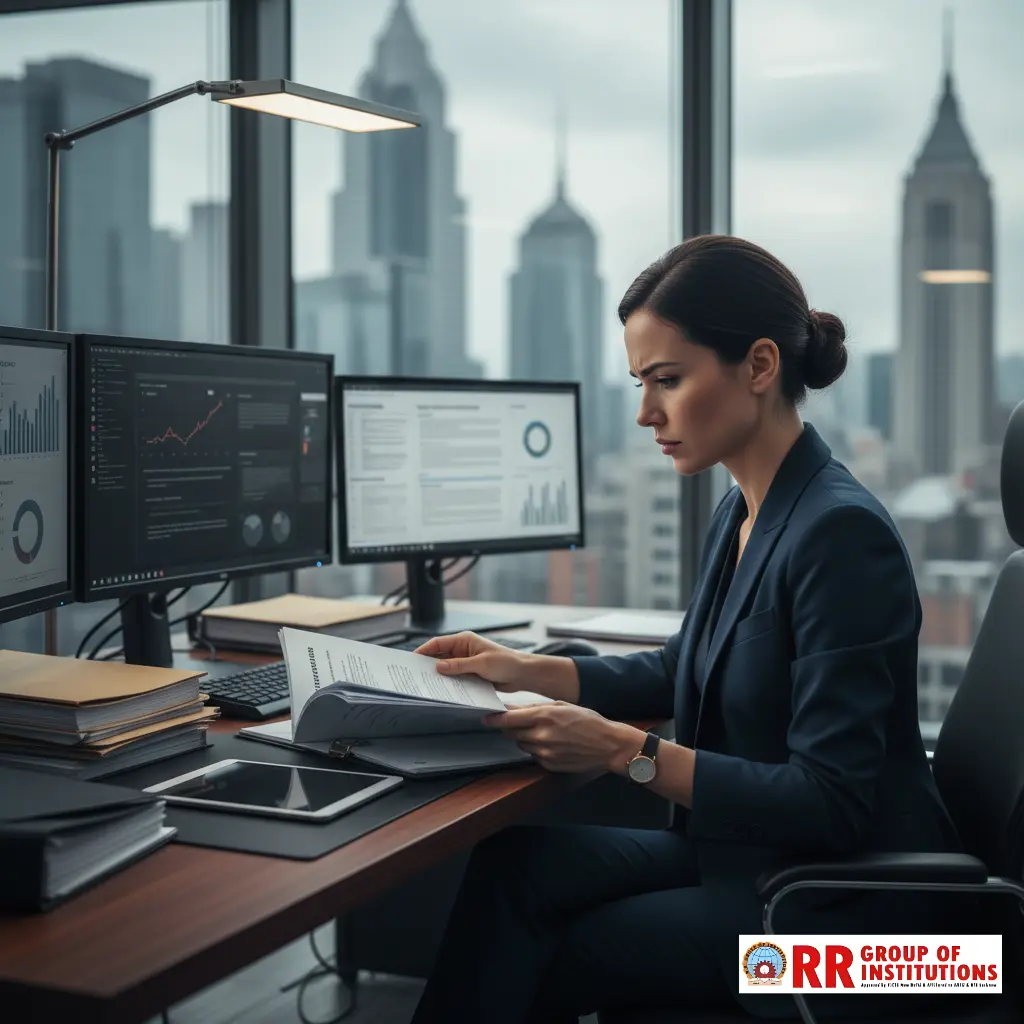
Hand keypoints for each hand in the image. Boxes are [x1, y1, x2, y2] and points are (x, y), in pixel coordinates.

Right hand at [414, 631, 530, 692]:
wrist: (522, 674)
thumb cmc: (506, 663)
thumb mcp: (481, 663)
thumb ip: (459, 665)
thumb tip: (438, 667)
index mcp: (464, 640)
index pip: (438, 643)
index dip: (423, 651)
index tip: (412, 660)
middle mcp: (463, 650)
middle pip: (439, 656)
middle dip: (428, 665)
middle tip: (415, 676)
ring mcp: (466, 662)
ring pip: (446, 668)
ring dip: (439, 676)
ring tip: (426, 685)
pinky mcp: (470, 673)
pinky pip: (455, 677)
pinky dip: (449, 683)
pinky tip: (443, 691)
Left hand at [482, 702, 644, 773]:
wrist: (608, 745)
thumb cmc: (587, 721)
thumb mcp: (562, 705)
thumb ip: (535, 707)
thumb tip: (513, 707)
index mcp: (544, 717)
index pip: (508, 720)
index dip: (495, 719)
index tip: (486, 718)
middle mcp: (542, 737)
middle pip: (512, 733)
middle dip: (512, 727)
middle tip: (522, 722)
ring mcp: (545, 753)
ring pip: (523, 745)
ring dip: (527, 738)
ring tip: (546, 732)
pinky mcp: (549, 765)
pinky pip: (534, 756)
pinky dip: (538, 749)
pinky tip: (554, 744)